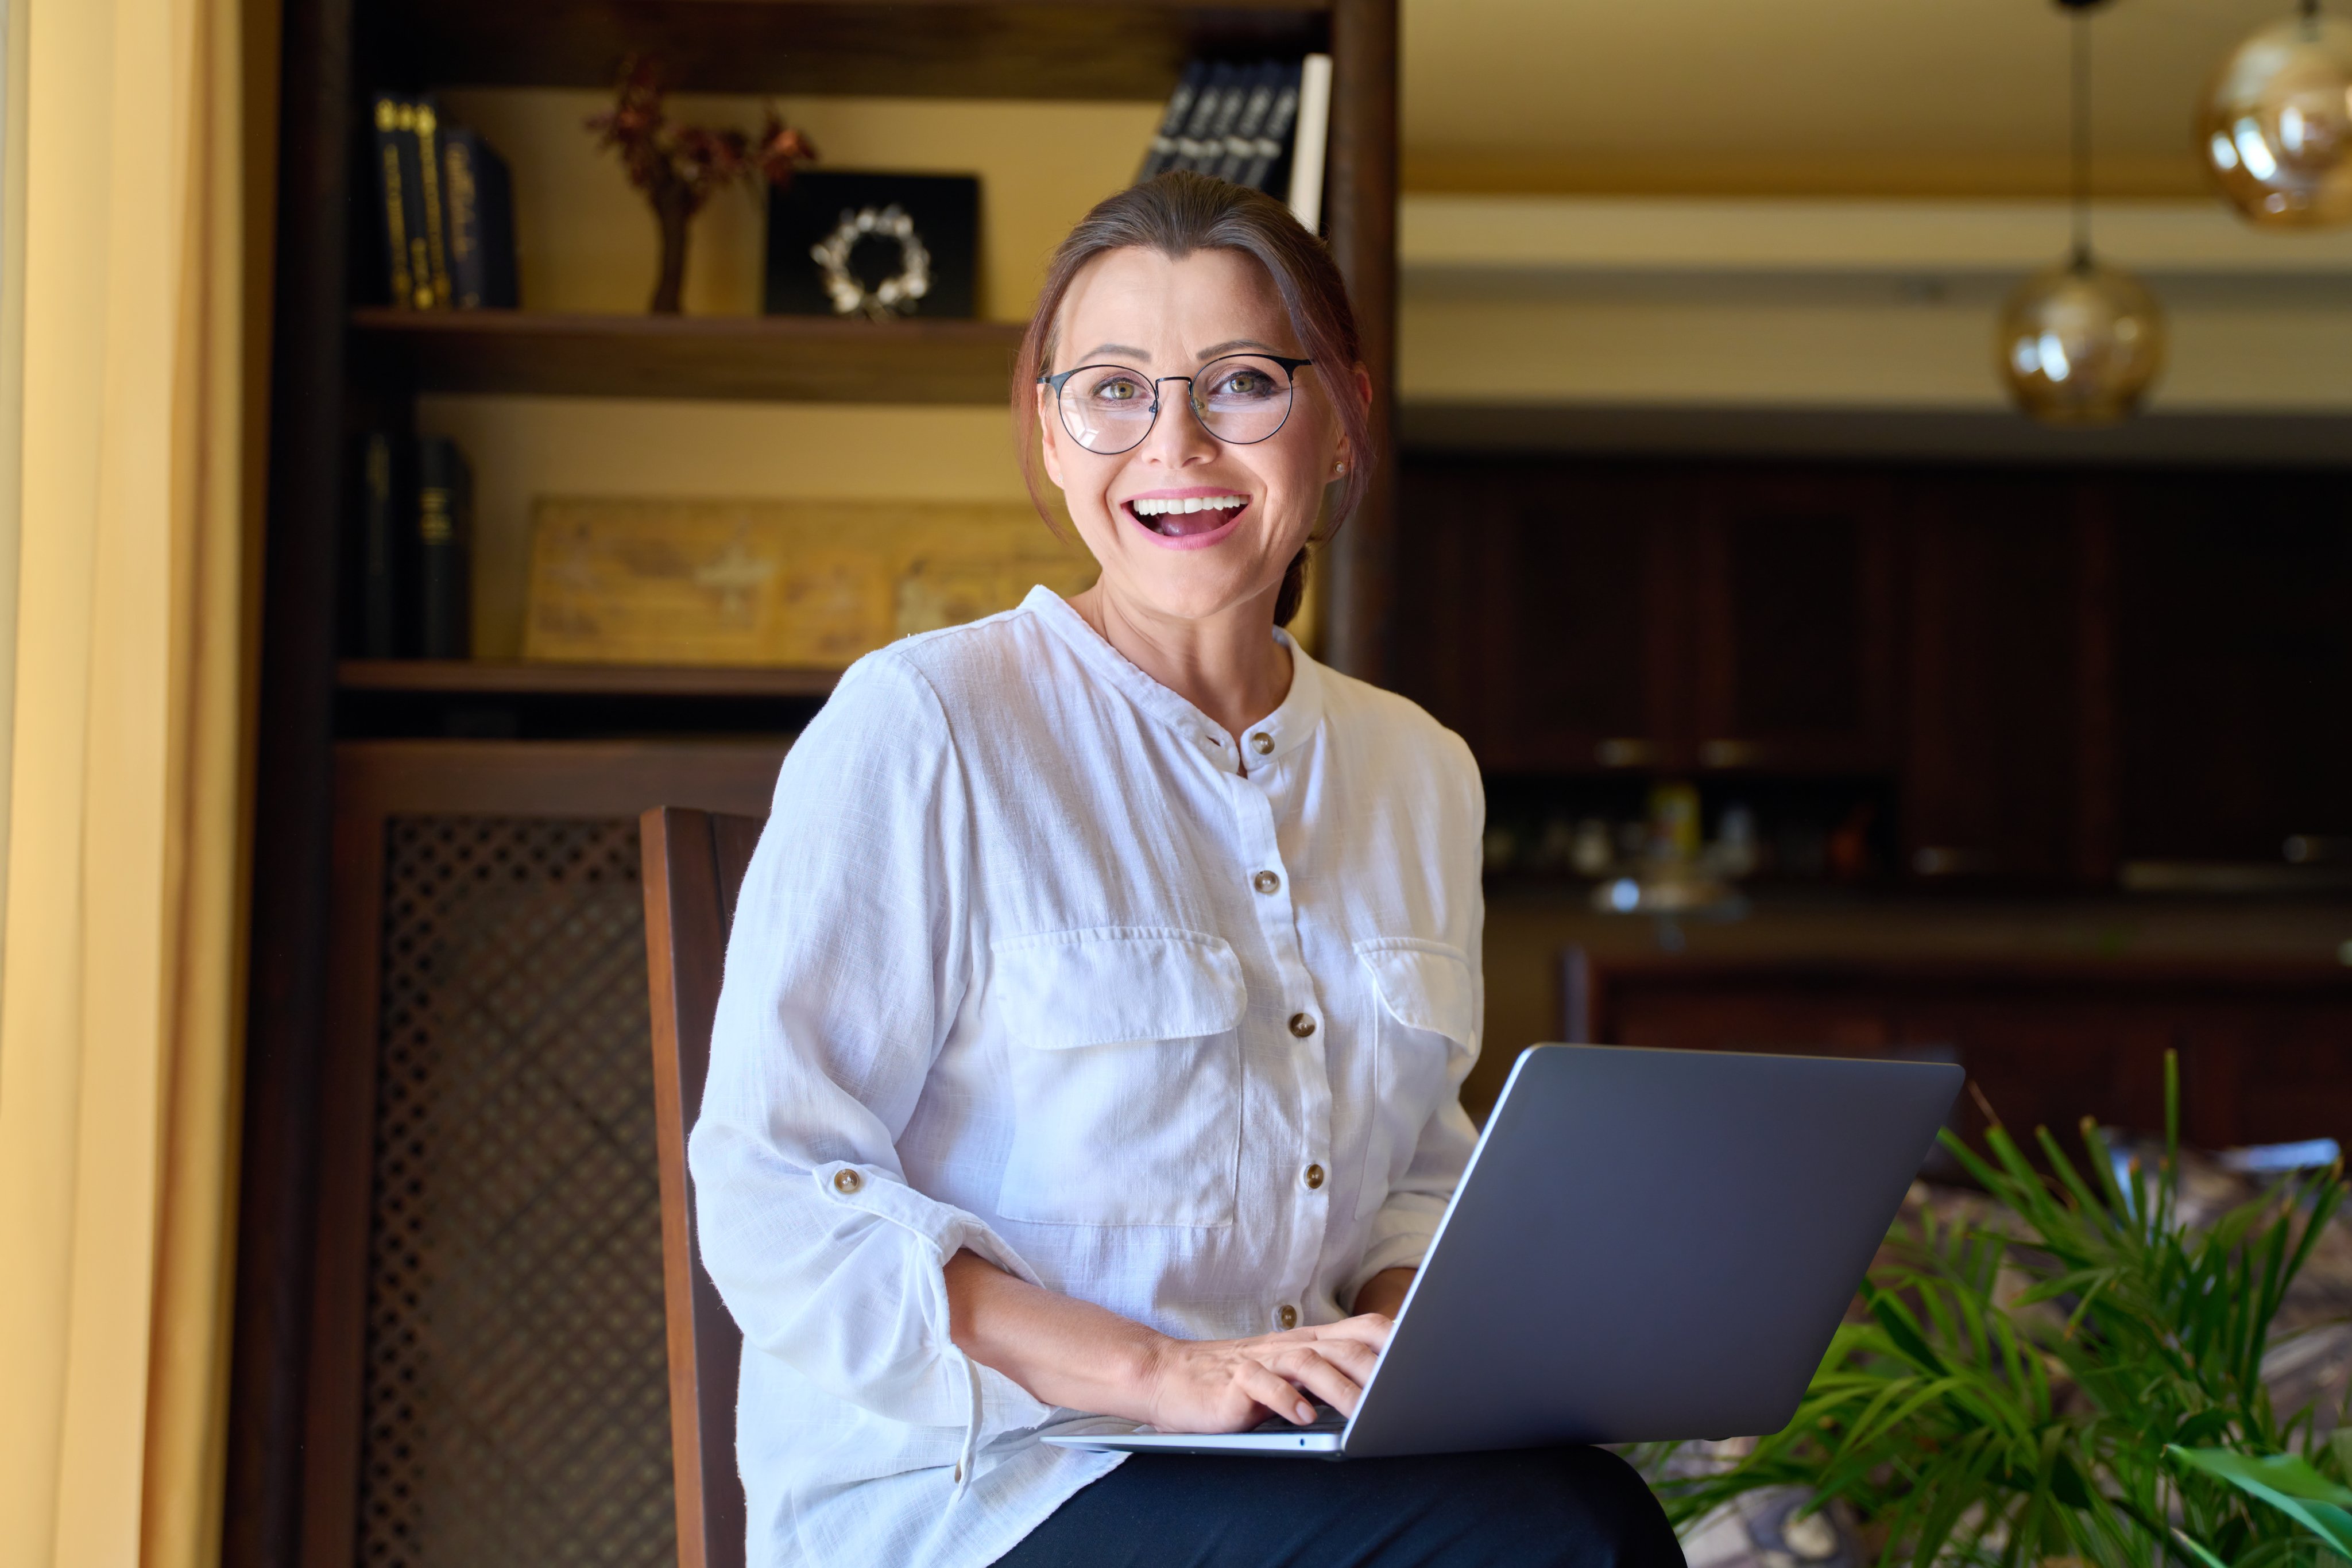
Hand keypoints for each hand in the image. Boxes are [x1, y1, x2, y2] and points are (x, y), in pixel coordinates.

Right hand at [1140, 1314, 1392, 1433]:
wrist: (1168, 1376)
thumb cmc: (1233, 1380)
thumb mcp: (1287, 1372)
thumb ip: (1327, 1374)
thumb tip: (1381, 1389)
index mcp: (1306, 1341)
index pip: (1360, 1328)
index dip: (1394, 1339)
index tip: (1426, 1355)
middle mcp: (1287, 1345)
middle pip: (1342, 1346)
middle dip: (1376, 1368)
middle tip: (1404, 1393)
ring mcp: (1260, 1360)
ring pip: (1308, 1363)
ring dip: (1338, 1387)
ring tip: (1363, 1413)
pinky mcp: (1232, 1381)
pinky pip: (1262, 1386)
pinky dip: (1286, 1400)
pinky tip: (1303, 1416)